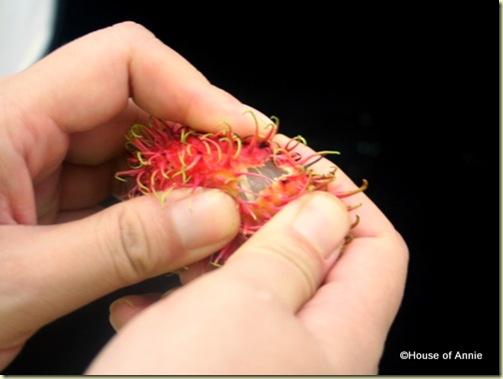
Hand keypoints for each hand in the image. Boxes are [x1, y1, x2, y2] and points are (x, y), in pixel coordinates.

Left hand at [0, 21, 271, 369]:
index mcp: (5, 122)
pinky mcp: (54, 207)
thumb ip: (121, 247)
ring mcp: (44, 172)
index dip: (192, 89)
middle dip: (201, 145)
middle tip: (244, 180)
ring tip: (222, 218)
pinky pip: (124, 196)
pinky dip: (160, 218)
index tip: (240, 130)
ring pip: (137, 157)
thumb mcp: (18, 280)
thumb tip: (210, 216)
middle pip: (140, 109)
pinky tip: (182, 243)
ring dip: (185, 188)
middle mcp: (27, 135)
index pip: (122, 63)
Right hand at [86, 139, 408, 374]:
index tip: (297, 164)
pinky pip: (216, 325)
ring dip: (220, 256)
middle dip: (272, 218)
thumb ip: (292, 253)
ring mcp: (265, 368)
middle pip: (315, 263)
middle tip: (228, 188)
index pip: (377, 249)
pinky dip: (185, 303)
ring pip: (257, 291)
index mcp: (340, 340)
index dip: (343, 197)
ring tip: (181, 239)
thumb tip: (325, 210)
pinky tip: (143, 302)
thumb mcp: (243, 306)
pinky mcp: (221, 375)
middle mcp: (312, 358)